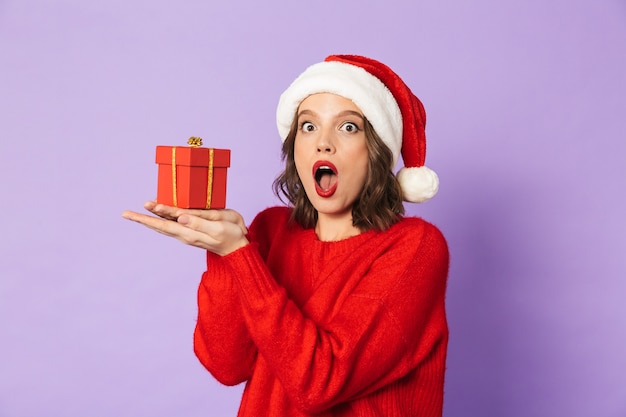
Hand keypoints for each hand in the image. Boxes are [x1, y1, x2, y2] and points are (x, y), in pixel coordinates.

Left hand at [122, 201, 248, 255]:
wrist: (238, 249)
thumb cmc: (231, 236)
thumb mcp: (218, 227)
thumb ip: (200, 222)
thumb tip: (180, 218)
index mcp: (189, 232)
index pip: (164, 224)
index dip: (149, 217)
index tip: (136, 210)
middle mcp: (185, 234)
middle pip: (159, 226)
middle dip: (143, 219)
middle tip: (126, 213)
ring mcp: (188, 233)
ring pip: (165, 225)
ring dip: (152, 218)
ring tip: (141, 209)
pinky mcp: (193, 231)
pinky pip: (173, 224)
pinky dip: (164, 217)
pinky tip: (161, 212)